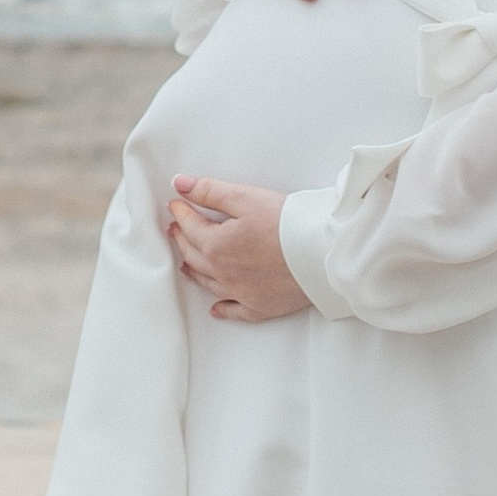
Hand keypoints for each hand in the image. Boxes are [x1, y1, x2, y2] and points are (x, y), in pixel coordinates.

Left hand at [164, 176, 311, 321]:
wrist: (321, 254)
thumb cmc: (288, 224)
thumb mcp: (246, 198)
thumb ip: (210, 191)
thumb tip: (181, 184)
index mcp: (216, 245)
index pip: (190, 226)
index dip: (180, 213)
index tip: (176, 205)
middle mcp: (223, 273)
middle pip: (194, 256)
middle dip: (182, 240)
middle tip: (176, 230)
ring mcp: (241, 293)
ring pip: (208, 283)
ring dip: (195, 271)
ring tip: (187, 263)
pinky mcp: (261, 306)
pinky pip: (235, 310)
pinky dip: (223, 308)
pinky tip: (216, 309)